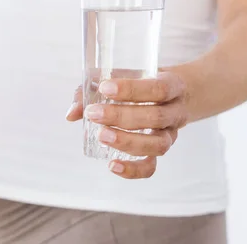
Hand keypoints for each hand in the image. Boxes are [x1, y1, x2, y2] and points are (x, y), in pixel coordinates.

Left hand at [66, 71, 188, 178]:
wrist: (172, 95)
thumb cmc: (140, 82)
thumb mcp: (122, 76)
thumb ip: (93, 89)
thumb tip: (71, 113)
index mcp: (172, 85)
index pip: (158, 88)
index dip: (132, 90)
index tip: (104, 88)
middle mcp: (176, 111)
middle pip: (156, 117)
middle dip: (122, 116)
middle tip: (94, 114)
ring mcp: (171, 134)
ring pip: (157, 144)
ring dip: (127, 141)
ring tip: (102, 136)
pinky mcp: (159, 151)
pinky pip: (151, 166)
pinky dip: (133, 170)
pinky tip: (112, 165)